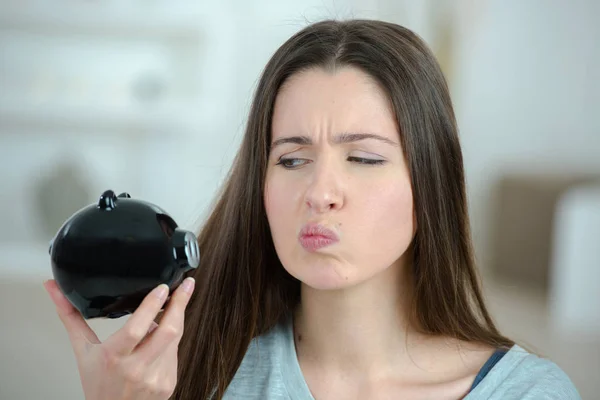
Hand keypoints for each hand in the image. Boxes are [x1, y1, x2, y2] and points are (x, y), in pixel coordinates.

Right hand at [43, 277, 194, 399]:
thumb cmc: (97, 383)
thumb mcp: (82, 350)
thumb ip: (71, 317)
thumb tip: (53, 288)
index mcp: (113, 357)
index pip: (137, 328)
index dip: (152, 305)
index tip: (163, 287)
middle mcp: (136, 368)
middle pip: (167, 332)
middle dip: (180, 305)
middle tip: (186, 285)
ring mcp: (155, 377)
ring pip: (175, 339)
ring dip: (175, 320)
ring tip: (171, 306)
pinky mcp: (168, 383)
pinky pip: (176, 352)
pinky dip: (172, 340)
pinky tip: (163, 336)